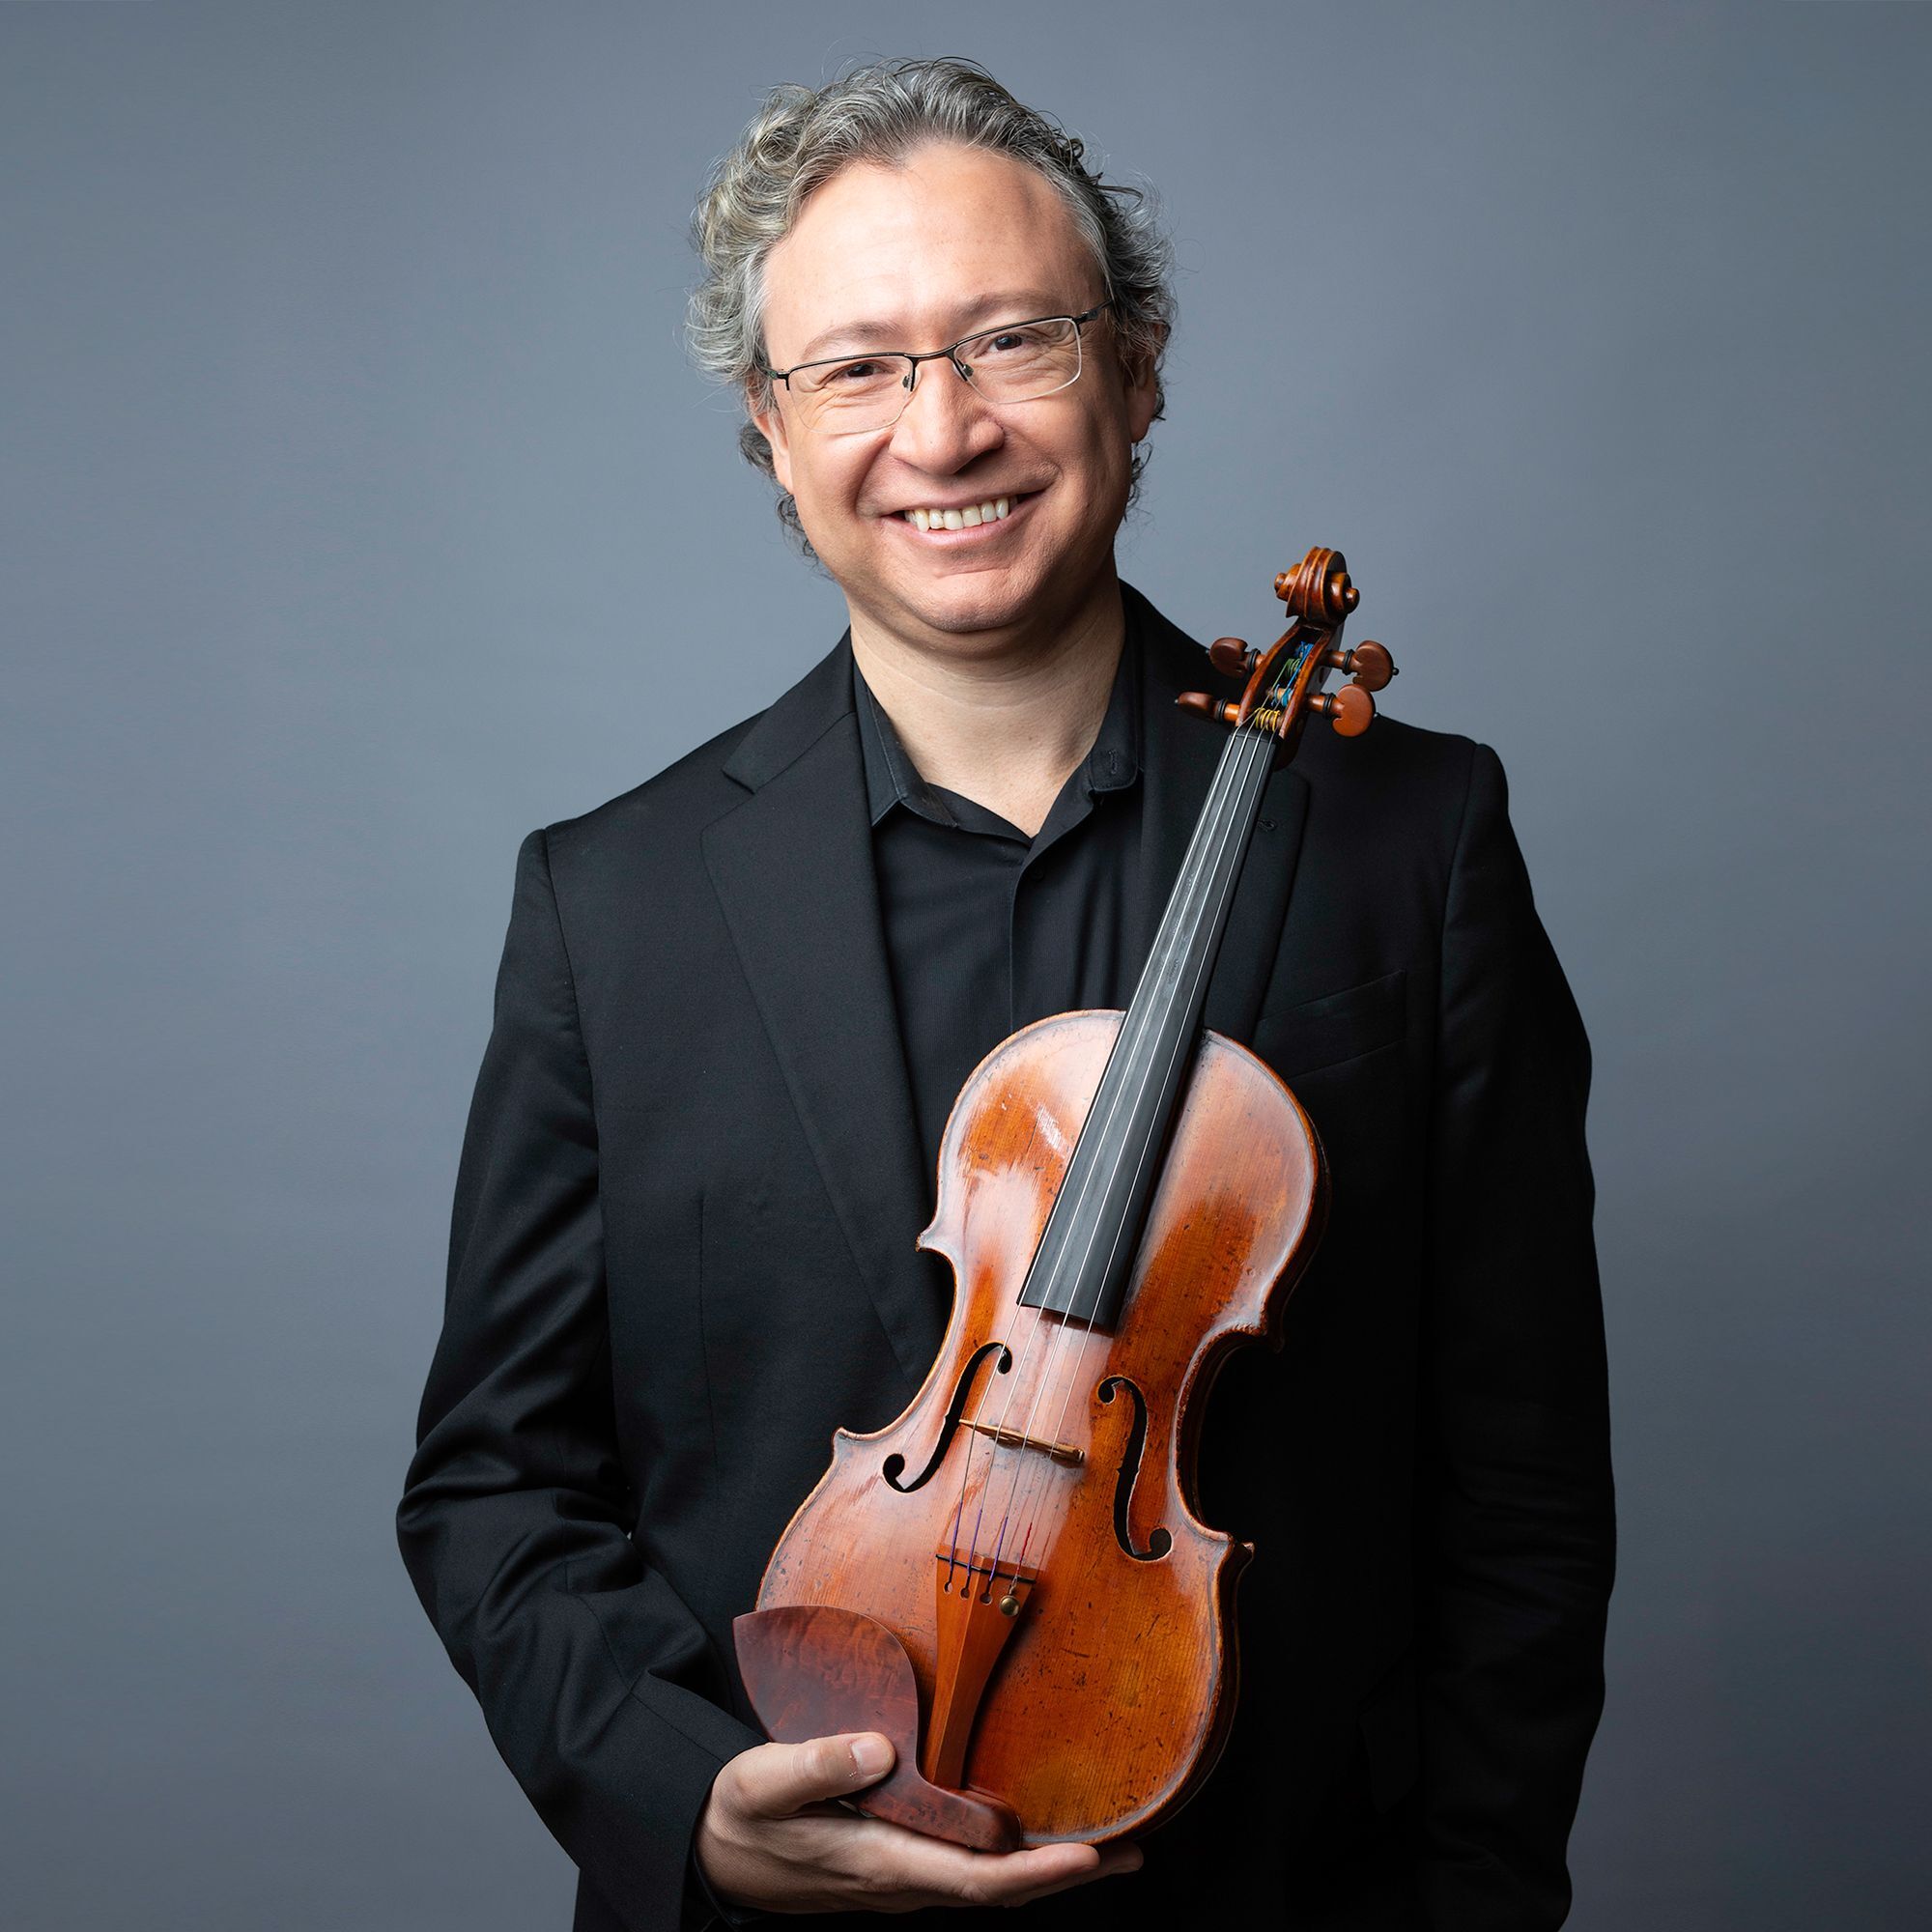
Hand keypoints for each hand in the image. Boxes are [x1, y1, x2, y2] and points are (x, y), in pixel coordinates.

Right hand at [694, 1731, 1142, 1913]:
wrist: (716, 1853)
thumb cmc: (743, 1816)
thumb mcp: (764, 1784)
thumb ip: (817, 1764)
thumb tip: (880, 1749)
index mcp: (880, 1862)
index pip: (975, 1880)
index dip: (1036, 1873)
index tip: (1087, 1856)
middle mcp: (904, 1879)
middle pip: (1001, 1889)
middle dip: (1068, 1876)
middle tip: (1134, 1853)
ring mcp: (905, 1876)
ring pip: (990, 1881)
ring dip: (1049, 1868)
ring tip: (1110, 1846)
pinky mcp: (900, 1862)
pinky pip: (970, 1867)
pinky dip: (1014, 1856)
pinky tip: (1034, 1834)